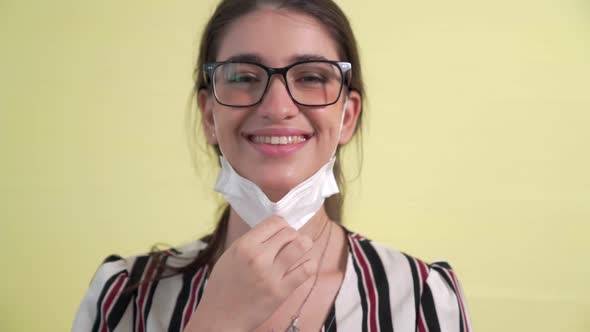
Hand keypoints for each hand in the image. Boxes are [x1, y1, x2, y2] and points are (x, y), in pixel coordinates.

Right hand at [184, 216, 316, 331]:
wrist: (220, 317)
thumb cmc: (224, 286)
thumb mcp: (231, 255)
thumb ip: (251, 241)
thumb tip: (275, 230)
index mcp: (244, 245)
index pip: (275, 221)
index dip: (282, 225)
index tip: (282, 233)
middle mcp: (258, 257)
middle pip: (290, 232)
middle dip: (293, 236)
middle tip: (290, 244)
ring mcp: (271, 274)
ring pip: (301, 246)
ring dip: (304, 245)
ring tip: (300, 251)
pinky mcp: (281, 291)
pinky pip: (306, 270)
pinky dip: (309, 265)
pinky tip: (304, 266)